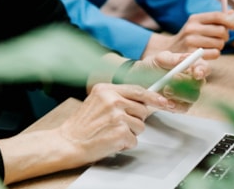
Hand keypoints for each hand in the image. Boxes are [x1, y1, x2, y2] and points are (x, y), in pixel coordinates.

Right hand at [56, 83, 176, 158]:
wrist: (69, 142)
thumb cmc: (82, 125)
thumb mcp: (97, 101)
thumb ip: (118, 98)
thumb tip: (143, 102)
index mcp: (106, 89)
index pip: (138, 90)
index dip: (153, 97)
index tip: (164, 101)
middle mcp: (112, 100)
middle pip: (142, 110)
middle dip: (135, 120)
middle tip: (118, 124)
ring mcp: (117, 116)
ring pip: (140, 126)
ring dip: (129, 133)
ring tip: (111, 132)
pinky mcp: (120, 133)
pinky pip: (134, 140)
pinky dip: (124, 144)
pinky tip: (110, 140)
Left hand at [132, 49, 208, 108]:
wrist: (138, 81)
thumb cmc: (151, 66)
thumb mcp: (159, 59)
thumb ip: (172, 59)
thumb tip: (186, 58)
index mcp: (190, 66)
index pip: (203, 67)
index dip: (203, 70)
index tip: (197, 73)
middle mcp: (192, 81)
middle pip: (199, 84)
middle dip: (187, 82)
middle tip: (173, 79)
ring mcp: (187, 94)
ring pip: (192, 97)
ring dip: (179, 94)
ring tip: (165, 90)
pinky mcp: (180, 106)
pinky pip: (183, 108)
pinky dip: (174, 105)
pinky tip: (166, 102)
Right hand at [142, 10, 233, 59]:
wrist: (170, 49)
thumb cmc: (190, 36)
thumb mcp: (198, 24)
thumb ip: (215, 19)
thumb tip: (232, 12)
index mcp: (194, 18)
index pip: (217, 16)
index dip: (229, 21)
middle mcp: (191, 28)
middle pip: (221, 31)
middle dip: (225, 36)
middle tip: (221, 38)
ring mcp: (191, 41)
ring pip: (219, 43)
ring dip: (220, 46)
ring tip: (212, 45)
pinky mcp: (192, 54)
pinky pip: (215, 53)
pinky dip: (215, 54)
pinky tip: (208, 52)